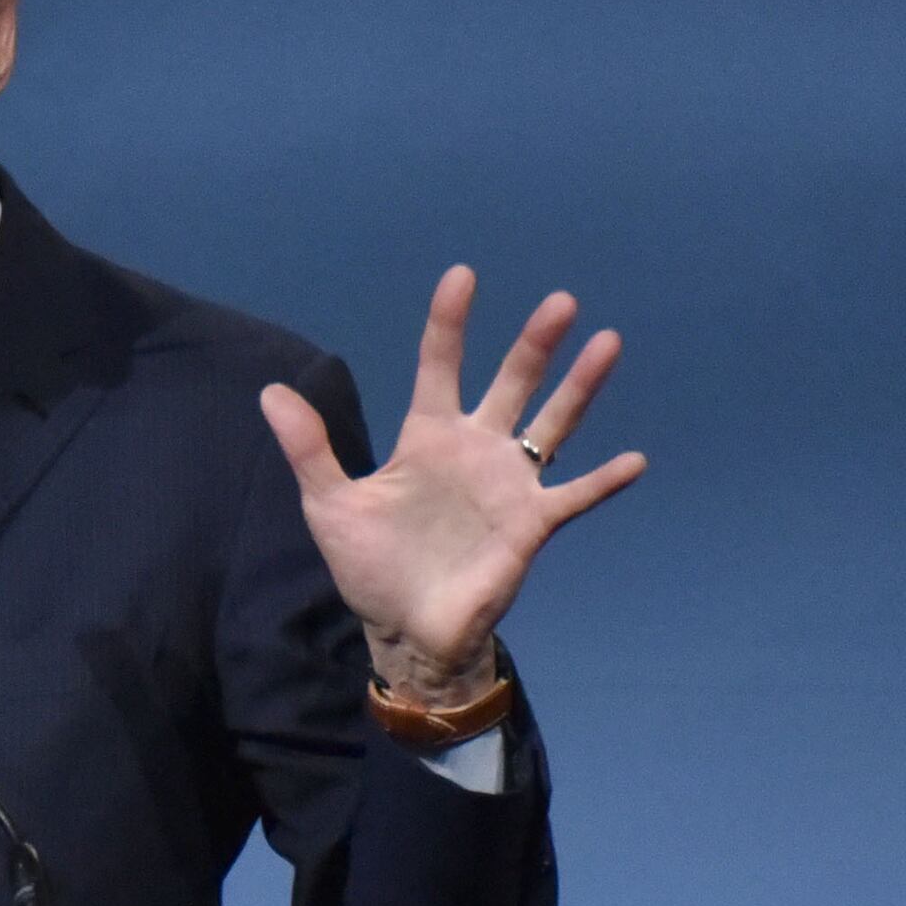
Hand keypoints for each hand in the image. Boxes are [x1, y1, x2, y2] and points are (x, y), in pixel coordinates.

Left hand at [261, 266, 645, 707]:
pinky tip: (634, 460)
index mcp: (427, 437)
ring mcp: (508, 484)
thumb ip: (309, 448)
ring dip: (580, 387)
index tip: (463, 277)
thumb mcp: (330, 504)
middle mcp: (475, 449)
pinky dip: (603, 481)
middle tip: (561, 301)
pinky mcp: (530, 525)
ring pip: (552, 423)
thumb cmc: (370, 565)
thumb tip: (270, 392)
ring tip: (607, 343)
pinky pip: (574, 496)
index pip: (441, 365)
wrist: (405, 629)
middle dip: (534, 343)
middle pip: (511, 382)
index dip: (450, 322)